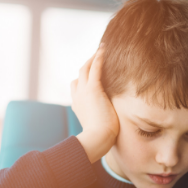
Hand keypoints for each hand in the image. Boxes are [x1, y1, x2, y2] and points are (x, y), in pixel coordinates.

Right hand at [72, 47, 118, 162]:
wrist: (97, 138)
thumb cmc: (102, 137)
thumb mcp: (99, 126)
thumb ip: (102, 120)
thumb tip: (110, 125)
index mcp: (78, 106)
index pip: (77, 88)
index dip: (82, 80)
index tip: (91, 74)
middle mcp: (78, 97)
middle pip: (79, 75)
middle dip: (87, 65)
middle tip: (96, 57)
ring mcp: (83, 92)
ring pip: (85, 69)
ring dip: (92, 58)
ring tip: (101, 49)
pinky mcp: (93, 89)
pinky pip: (95, 68)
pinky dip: (98, 57)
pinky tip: (103, 49)